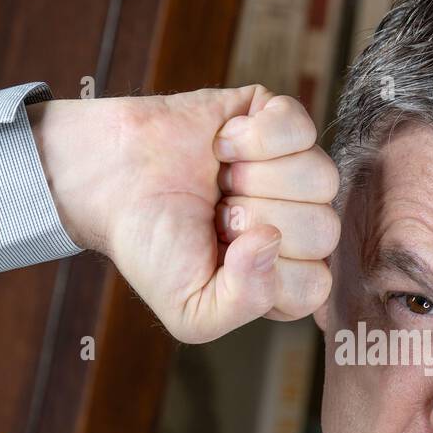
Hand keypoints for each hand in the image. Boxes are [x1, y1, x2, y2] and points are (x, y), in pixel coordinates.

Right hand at [29, 85, 338, 343]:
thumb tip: (272, 239)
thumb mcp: (190, 311)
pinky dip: (254, 135)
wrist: (109, 179)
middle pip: (324, 230)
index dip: (264, 272)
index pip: (315, 284)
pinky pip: (300, 126)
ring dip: (255, 178)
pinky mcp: (282, 121)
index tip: (219, 257)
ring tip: (220, 180)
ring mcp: (296, 172)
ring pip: (322, 179)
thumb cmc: (150, 245)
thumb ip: (243, 303)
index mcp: (285, 276)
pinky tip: (222, 143)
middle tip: (215, 214)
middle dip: (254, 220)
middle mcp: (300, 225)